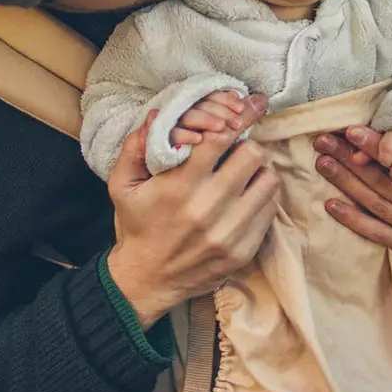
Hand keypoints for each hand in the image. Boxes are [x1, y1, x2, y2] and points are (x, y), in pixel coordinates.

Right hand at [105, 99, 279, 328]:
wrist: (145, 280)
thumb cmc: (136, 226)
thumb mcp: (122, 185)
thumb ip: (135, 147)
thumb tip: (157, 115)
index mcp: (180, 187)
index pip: (221, 139)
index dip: (236, 120)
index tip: (245, 111)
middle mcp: (209, 208)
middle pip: (252, 156)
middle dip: (246, 146)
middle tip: (238, 150)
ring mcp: (230, 232)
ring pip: (268, 182)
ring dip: (259, 172)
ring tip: (244, 174)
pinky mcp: (244, 251)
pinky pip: (269, 211)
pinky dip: (262, 199)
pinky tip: (246, 198)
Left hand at [312, 105, 391, 254]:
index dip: (376, 147)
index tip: (351, 131)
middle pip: (382, 184)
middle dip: (349, 161)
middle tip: (323, 142)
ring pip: (375, 205)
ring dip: (345, 184)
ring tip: (322, 162)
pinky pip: (376, 233)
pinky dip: (352, 219)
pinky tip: (330, 204)